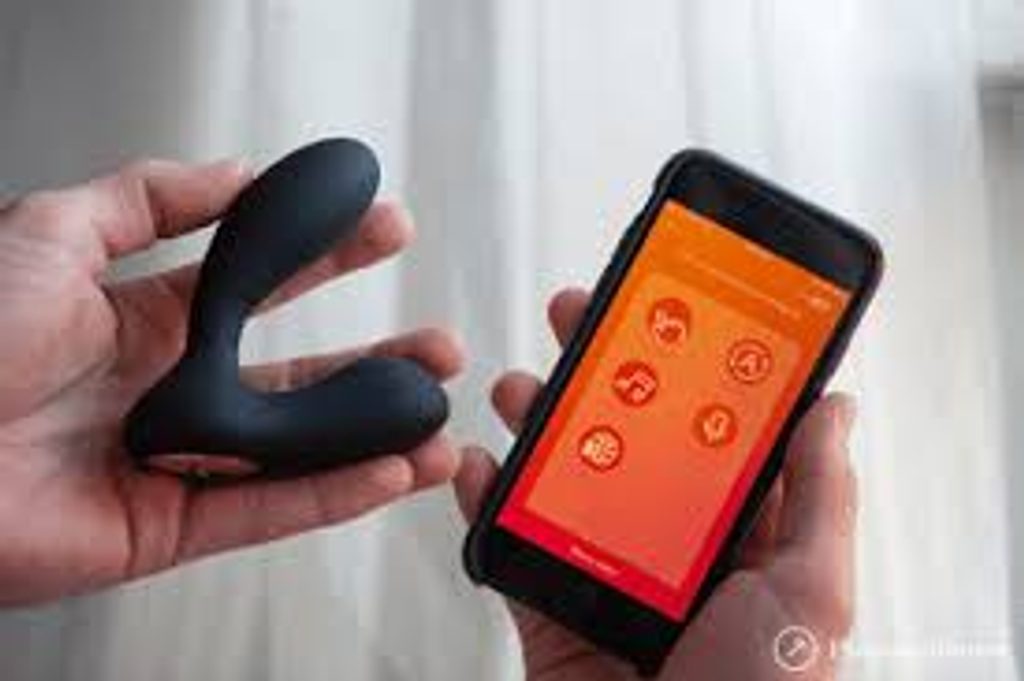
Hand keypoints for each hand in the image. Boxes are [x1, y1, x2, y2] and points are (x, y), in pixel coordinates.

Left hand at [0, 160, 462, 605]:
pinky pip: (270, 509)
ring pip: (298, 450)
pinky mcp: (169, 525)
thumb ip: (150, 197)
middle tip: (439, 344)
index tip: (384, 229)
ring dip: (374, 434)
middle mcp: (170, 391)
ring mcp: (176, 460)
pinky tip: (392, 469)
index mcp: (142, 320)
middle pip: (299, 376)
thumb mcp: (52, 231)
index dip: (328, 256)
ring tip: (435, 415)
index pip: (262, 286)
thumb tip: (234, 172)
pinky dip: (337, 493)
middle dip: (377, 359)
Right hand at [455, 289, 856, 680]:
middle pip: (627, 438)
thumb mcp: (811, 592)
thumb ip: (820, 496)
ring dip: (534, 424)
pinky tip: (474, 463)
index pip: (712, 431)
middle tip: (577, 319)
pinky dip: (481, 500)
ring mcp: (605, 571)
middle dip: (598, 374)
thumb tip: (834, 408)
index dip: (688, 367)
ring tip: (516, 384)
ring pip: (563, 478)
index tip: (665, 312)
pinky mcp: (550, 606)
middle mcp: (669, 545)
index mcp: (739, 534)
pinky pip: (508, 543)